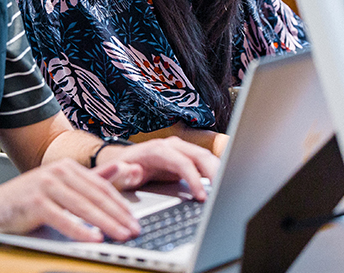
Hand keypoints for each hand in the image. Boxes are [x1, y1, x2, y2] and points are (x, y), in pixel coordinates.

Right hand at [0, 158, 140, 241]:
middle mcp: (58, 172)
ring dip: (105, 223)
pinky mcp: (35, 202)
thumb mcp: (63, 185)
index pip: (101, 186)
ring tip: (121, 235)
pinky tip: (94, 238)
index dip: (120, 204)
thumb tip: (122, 168)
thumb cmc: (29, 199)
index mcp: (68, 167)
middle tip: (134, 230)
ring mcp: (46, 185)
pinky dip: (80, 230)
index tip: (134, 219)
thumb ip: (92, 178)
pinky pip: (63, 219)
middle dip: (117, 215)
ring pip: (83, 207)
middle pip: (95, 196)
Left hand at [97, 136, 219, 200]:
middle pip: (200, 156)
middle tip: (223, 195)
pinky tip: (221, 186)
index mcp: (157, 150)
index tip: (202, 197)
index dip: (194, 179)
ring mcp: (180, 151)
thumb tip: (135, 171)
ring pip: (206, 157)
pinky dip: (215, 173)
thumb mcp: (117, 174)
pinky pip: (204, 163)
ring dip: (218, 173)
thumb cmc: (120, 170)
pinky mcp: (186, 158)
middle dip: (214, 174)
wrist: (121, 162)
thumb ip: (124, 173)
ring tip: (226, 192)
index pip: (183, 163)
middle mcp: (171, 146)